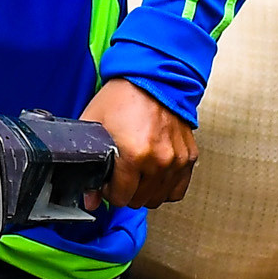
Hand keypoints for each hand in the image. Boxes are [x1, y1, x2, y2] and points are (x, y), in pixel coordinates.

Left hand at [81, 77, 196, 208]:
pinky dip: (165, 187)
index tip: (108, 180)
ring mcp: (177, 159)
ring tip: (136, 175)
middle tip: (120, 175)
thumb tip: (90, 198)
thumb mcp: (93, 128)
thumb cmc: (122, 99)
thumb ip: (88, 166)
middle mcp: (160, 160)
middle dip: (126, 191)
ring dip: (145, 191)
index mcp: (135, 155)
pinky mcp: (189, 156)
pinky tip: (154, 175)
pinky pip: (178, 188)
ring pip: (159, 198)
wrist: (152, 78)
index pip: (121, 198)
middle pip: (139, 200)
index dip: (109, 191)